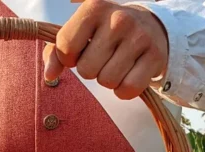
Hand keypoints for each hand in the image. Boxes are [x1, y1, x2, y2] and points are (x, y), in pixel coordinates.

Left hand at [44, 0, 168, 99]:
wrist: (151, 26)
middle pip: (87, 70)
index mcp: (94, 8)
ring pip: (107, 81)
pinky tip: (129, 74)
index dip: (69, 58)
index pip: (66, 47)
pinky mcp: (155, 56)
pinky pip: (128, 89)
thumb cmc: (106, 32)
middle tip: (104, 58)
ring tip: (117, 64)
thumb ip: (56, 52)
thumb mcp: (81, 32)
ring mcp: (139, 37)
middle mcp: (118, 19)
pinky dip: (125, 90)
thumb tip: (49, 75)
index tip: (81, 52)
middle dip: (92, 70)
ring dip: (109, 80)